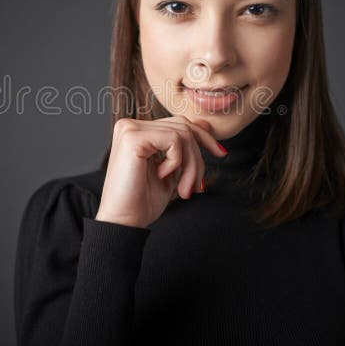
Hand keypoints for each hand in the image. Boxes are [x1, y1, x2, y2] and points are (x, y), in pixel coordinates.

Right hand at [95, 115, 225, 227]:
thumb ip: (183, 148)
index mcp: (137, 131)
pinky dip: (177, 161)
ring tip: (184, 189)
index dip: (203, 137)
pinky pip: (173, 140)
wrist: (124, 222)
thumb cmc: (143, 201)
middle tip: (197, 186)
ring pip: (182, 134)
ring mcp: (130, 129)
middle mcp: (130, 125)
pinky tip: (163, 176)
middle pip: (183, 127)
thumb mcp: (172, 169)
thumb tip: (204, 124)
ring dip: (191, 165)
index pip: (179, 123)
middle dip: (198, 157)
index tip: (220, 154)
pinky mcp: (133, 138)